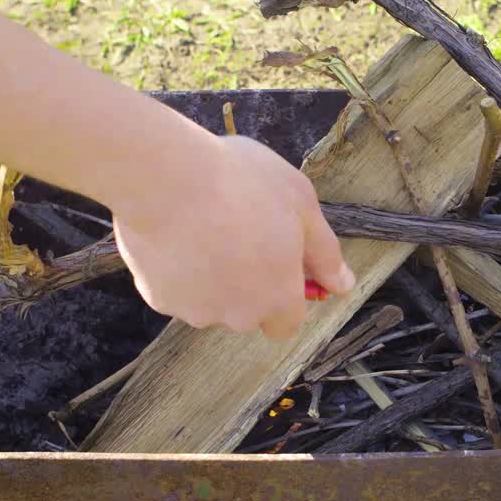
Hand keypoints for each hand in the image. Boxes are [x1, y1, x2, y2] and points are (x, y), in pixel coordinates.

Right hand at [111, 133, 355, 337]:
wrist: (167, 177)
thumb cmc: (242, 184)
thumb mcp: (301, 205)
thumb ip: (325, 252)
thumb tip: (343, 284)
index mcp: (278, 298)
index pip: (286, 323)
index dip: (283, 293)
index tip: (274, 261)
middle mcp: (238, 315)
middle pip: (246, 312)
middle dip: (244, 284)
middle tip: (238, 233)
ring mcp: (194, 310)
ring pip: (207, 301)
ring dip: (209, 275)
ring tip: (203, 227)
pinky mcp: (158, 298)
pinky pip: (173, 288)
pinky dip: (176, 269)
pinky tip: (175, 232)